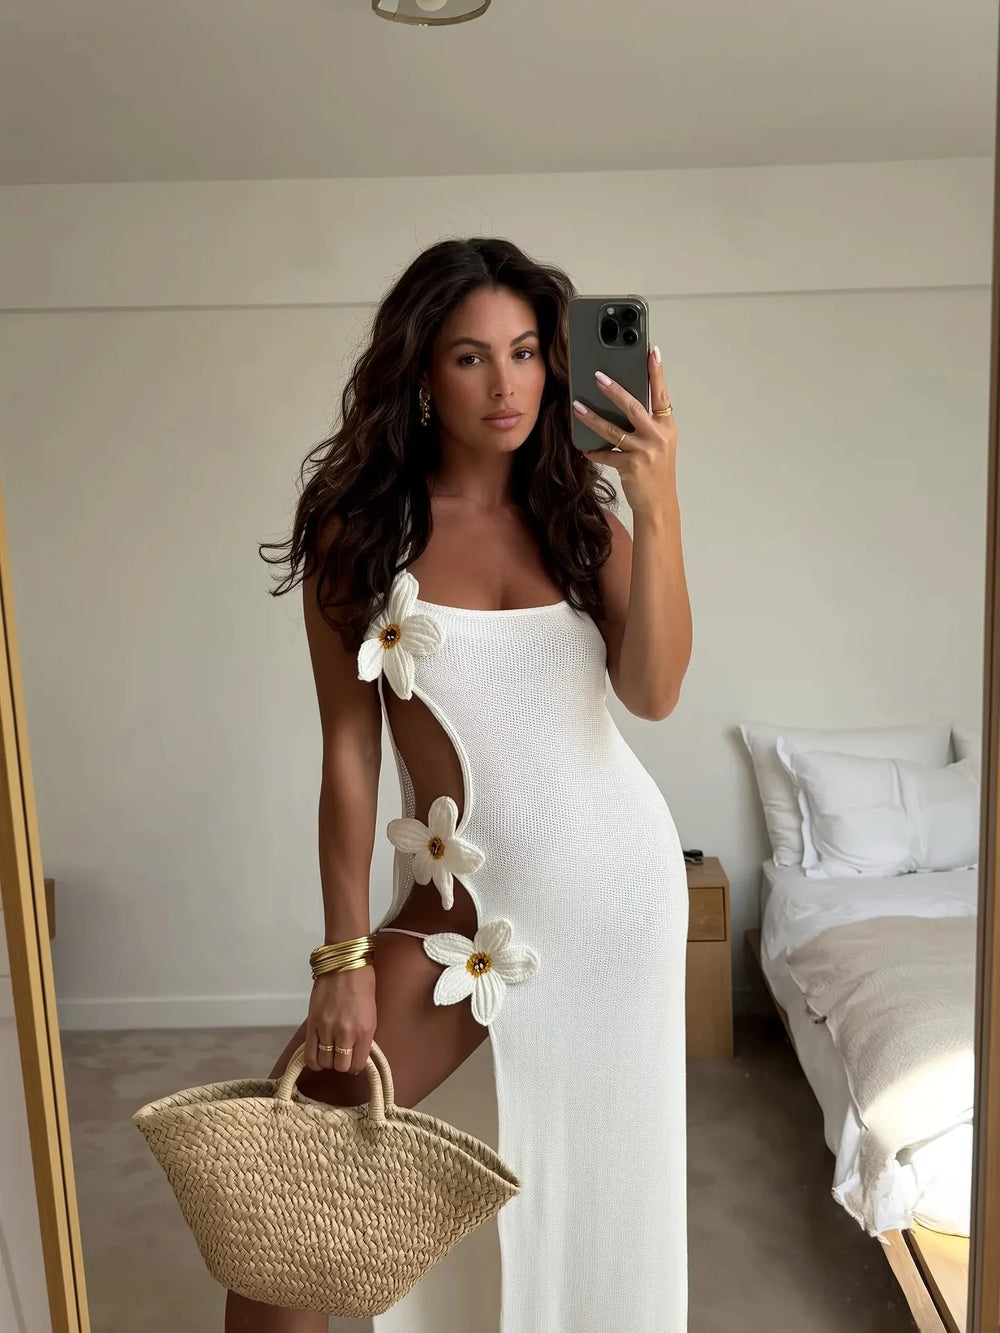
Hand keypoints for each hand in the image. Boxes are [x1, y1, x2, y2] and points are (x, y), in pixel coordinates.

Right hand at [305, 965, 376, 1075]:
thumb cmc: (362, 984)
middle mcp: (346, 1033)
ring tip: (329, 1052)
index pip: (358, 1064)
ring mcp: (327, 1029)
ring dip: (327, 1061)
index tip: (353, 1061)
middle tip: (341, 1055)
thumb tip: (356, 1054)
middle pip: (340, 1066)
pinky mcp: (312, 1024)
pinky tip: (317, 1056)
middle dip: (341, 1064)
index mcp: (365, 1031)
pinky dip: (313, 1060)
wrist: (344, 964)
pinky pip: (309, 1054)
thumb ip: (363, 1036)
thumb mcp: (371, 1014)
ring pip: (324, 1062)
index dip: (355, 1066)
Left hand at [572, 346, 676, 514]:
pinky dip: (595, 451)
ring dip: (592, 418)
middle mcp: (657, 436)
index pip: (661, 394)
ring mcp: (645, 451)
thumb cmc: (657, 472)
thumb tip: (623, 402)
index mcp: (666, 426)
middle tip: (597, 377)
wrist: (658, 504)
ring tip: (577, 407)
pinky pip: (607, 454)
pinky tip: (585, 448)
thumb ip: (647, 424)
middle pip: (633, 406)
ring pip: (613, 430)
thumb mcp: (659, 444)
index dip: (656, 372)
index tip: (651, 352)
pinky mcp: (631, 466)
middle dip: (614, 390)